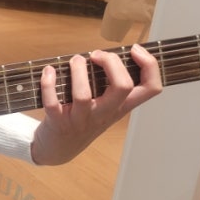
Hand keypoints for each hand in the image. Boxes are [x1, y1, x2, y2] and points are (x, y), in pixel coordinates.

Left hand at [31, 43, 161, 165]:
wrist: (58, 149)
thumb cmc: (83, 120)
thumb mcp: (106, 107)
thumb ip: (111, 85)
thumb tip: (106, 53)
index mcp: (120, 107)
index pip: (151, 88)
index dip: (150, 65)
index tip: (135, 49)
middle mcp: (104, 114)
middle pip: (122, 87)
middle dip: (112, 63)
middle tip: (96, 55)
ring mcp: (81, 120)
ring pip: (83, 95)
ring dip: (78, 71)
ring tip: (75, 60)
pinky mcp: (58, 123)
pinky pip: (52, 103)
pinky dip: (48, 84)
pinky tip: (48, 71)